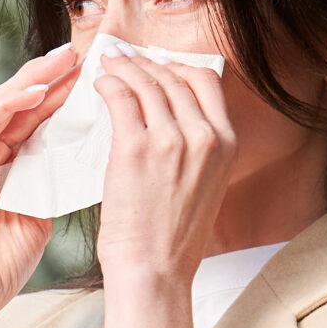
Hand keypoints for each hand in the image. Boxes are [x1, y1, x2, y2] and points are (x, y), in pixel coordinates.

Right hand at [0, 46, 82, 318]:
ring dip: (34, 78)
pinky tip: (37, 89)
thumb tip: (81, 162)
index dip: (66, 97)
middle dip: (53, 77)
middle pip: (23, 104)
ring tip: (64, 60)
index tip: (97, 76)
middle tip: (83, 53)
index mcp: (9, 167)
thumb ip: (51, 186)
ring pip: (3, 104)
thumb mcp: (39, 217)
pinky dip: (11, 103)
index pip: (39, 121)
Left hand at [92, 52, 238, 285]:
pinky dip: (108, 84)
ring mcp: (172, 140)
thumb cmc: (172, 237)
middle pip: (174, 76)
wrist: (156, 271)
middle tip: (124, 56)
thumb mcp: (203, 185)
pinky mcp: (137, 149)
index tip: (156, 63)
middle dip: (146, 61)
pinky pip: (121, 99)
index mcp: (227, 143)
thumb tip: (171, 118)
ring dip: (124, 66)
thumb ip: (196, 150)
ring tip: (107, 63)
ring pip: (147, 82)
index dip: (177, 65)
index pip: (206, 81)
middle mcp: (205, 136)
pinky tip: (98, 83)